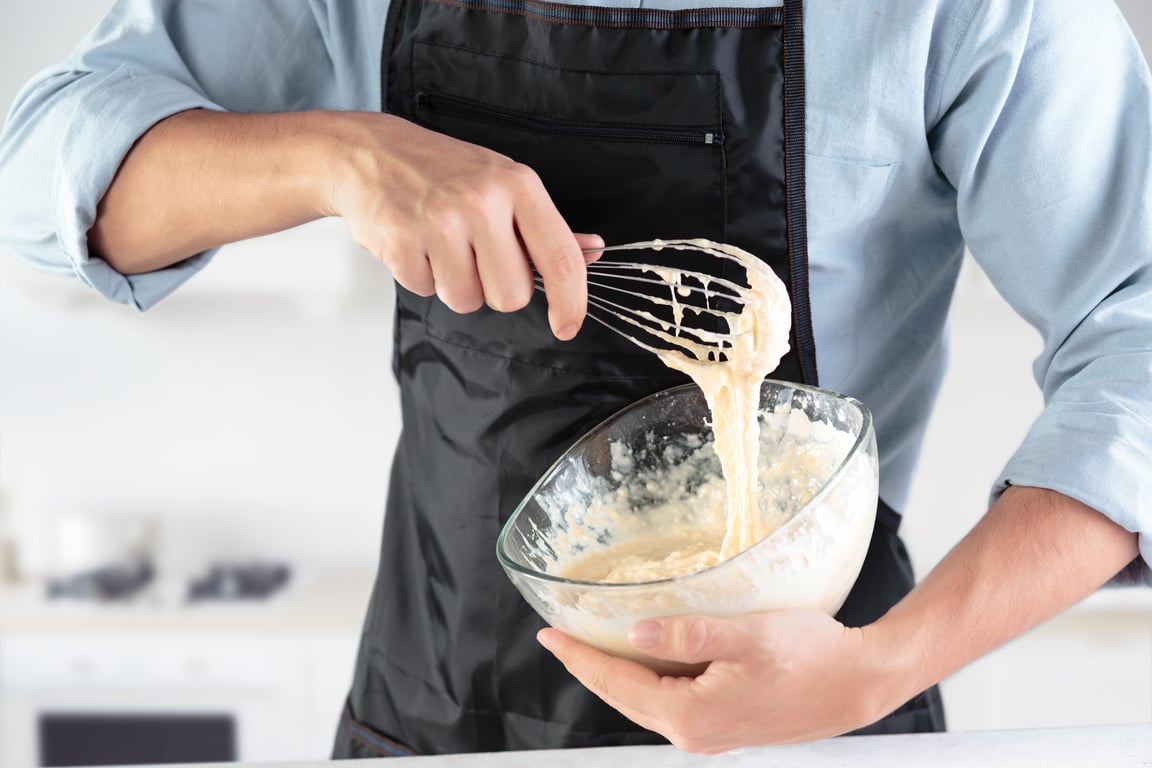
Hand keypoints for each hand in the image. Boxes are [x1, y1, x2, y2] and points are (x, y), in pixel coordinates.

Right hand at [326, 113, 599, 339]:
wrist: (370, 153)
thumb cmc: (445, 171)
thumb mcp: (504, 183)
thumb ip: (547, 226)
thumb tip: (593, 251)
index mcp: (518, 185)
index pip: (560, 258)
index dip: (571, 302)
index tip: (568, 326)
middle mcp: (481, 202)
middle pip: (512, 296)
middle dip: (495, 289)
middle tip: (477, 257)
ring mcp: (438, 222)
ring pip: (468, 300)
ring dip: (456, 285)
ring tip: (443, 247)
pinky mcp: (400, 242)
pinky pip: (426, 291)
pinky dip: (422, 277)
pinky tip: (416, 244)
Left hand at [537, 610, 892, 753]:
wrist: (859, 684)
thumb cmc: (811, 657)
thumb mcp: (746, 635)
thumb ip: (688, 635)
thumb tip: (636, 635)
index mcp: (691, 714)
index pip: (616, 683)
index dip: (580, 656)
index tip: (549, 634)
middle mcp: (694, 733)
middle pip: (623, 697)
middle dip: (589, 666)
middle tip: (559, 638)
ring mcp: (710, 733)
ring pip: (645, 701)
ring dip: (617, 674)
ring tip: (593, 645)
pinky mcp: (725, 724)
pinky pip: (670, 702)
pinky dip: (648, 679)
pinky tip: (646, 659)